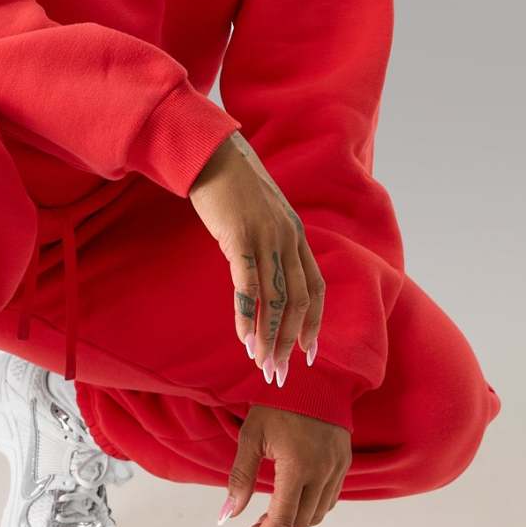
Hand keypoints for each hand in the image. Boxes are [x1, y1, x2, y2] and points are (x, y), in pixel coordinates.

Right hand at [189, 131, 324, 385]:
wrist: (210, 153)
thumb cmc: (230, 184)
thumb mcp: (260, 213)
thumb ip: (269, 240)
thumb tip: (266, 267)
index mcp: (295, 234)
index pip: (315, 288)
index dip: (314, 323)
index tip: (309, 352)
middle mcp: (287, 238)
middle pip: (297, 301)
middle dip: (290, 342)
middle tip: (281, 373)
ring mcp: (265, 238)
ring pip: (274, 300)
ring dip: (269, 338)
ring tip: (262, 366)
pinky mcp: (239, 238)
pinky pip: (247, 285)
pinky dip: (247, 316)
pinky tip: (244, 338)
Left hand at [222, 403, 350, 526]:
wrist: (314, 377)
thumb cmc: (276, 404)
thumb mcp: (251, 437)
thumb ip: (240, 478)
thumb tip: (227, 516)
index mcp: (297, 466)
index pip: (281, 519)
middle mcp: (322, 472)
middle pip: (300, 523)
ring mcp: (337, 468)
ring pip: (317, 515)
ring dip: (293, 525)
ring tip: (269, 523)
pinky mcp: (344, 463)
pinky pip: (330, 499)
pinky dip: (311, 510)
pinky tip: (292, 505)